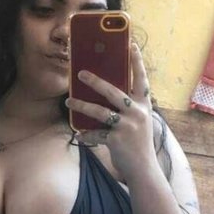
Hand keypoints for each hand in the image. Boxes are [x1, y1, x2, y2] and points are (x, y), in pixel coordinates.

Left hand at [65, 43, 156, 178]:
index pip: (142, 79)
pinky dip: (86, 133)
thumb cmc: (138, 143)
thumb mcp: (139, 121)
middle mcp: (137, 112)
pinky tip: (78, 132)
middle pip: (113, 91)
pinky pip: (96, 133)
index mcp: (144, 105)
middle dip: (95, 81)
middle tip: (79, 73)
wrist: (144, 169)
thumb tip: (106, 92)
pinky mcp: (117, 139)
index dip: (137, 61)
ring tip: (69, 101)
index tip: (131, 45)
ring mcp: (127, 126)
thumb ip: (128, 107)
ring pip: (100, 111)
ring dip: (81, 105)